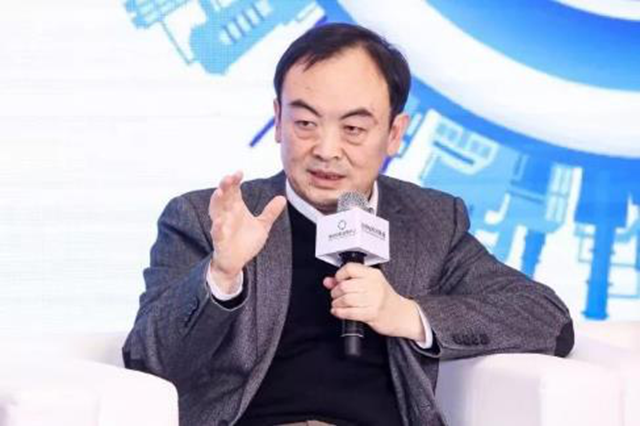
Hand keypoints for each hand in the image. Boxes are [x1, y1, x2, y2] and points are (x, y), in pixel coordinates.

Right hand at [208, 171, 286, 292]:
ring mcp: (221, 226)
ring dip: (216, 201)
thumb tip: (282, 198)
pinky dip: (217, 227)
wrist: (237, 262)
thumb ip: (270, 212)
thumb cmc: (246, 242)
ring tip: (219, 192)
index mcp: (236, 208)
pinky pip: (216, 232)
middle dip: (225, 186)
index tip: (240, 172)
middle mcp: (227, 214)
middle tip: (229, 177)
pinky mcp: (220, 240)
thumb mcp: (262, 226)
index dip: (235, 181)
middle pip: (223, 197)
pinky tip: (219, 221)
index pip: (234, 190)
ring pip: (216, 211)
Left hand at [323, 263, 425, 340]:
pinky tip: (338, 311)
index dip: (339, 275)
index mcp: (373, 275)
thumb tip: (328, 281)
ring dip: (337, 303)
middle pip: (345, 285)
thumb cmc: (384, 298)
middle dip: (335, 292)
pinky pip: (350, 312)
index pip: (350, 268)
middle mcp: (374, 285)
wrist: (401, 314)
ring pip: (346, 299)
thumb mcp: (368, 284)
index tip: (337, 281)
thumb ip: (346, 281)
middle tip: (336, 295)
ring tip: (337, 304)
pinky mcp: (372, 314)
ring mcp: (374, 300)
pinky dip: (340, 312)